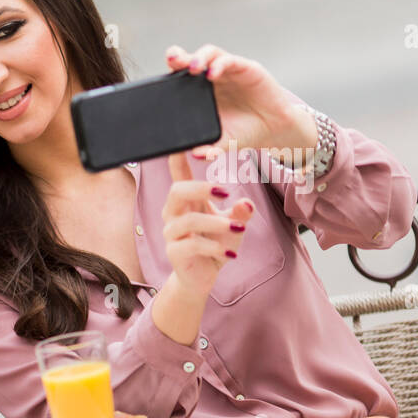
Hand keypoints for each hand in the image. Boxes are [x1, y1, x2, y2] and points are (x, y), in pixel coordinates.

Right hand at [162, 150, 254, 300]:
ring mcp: (172, 233)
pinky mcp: (175, 252)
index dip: (178, 157)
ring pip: (188, 220)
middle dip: (201, 188)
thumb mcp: (233, 224)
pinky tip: (231, 252)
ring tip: (239, 228)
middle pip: (177, 190)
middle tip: (225, 191)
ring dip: (216, 223)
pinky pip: (192, 245)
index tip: (183, 141)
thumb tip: (246, 203)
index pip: (179, 174)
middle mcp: (174, 214)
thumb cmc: (214, 243)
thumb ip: (240, 212)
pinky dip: (215, 247)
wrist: (201, 276)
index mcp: (186, 201)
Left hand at [166, 44, 313, 157]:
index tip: (157, 78)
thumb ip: (210, 148)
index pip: (180, 76)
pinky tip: (213, 72)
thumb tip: (196, 155)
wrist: (273, 128)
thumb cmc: (243, 131)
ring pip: (211, 54)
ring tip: (193, 68)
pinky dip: (221, 64)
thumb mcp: (223, 142)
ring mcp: (229, 71)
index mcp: (200, 92)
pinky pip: (231, 60)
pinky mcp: (247, 68)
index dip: (169, 74)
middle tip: (172, 60)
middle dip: (179, 57)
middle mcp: (212, 78)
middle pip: (191, 60)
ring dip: (200, 57)